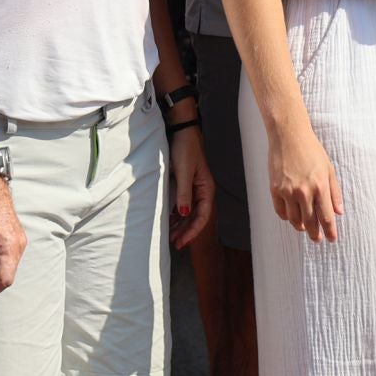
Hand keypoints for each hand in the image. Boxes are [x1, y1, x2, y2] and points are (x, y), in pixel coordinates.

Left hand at [168, 125, 215, 249]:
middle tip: (175, 244)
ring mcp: (194, 188)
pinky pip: (183, 204)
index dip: (193, 231)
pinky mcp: (186, 184)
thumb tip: (184, 215)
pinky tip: (169, 220)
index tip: (182, 242)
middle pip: (196, 217)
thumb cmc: (185, 149)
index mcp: (206, 189)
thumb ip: (184, 194)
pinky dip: (177, 214)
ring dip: (181, 224)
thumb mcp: (184, 172)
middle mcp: (203, 191)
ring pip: (189, 212)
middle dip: (186, 231)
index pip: (203, 216)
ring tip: (170, 236)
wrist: (181, 131)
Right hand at [267, 122, 341, 241]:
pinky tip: (292, 216)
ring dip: (301, 227)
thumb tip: (339, 212)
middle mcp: (304, 191)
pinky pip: (280, 211)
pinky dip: (287, 217)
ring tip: (305, 228)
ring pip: (294, 219)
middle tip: (317, 239)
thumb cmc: (311, 150)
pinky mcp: (275, 189)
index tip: (332, 239)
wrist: (289, 136)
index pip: (326, 217)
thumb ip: (334, 192)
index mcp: (320, 186)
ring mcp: (288, 191)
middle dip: (315, 234)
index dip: (330, 231)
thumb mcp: (329, 169)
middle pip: (310, 222)